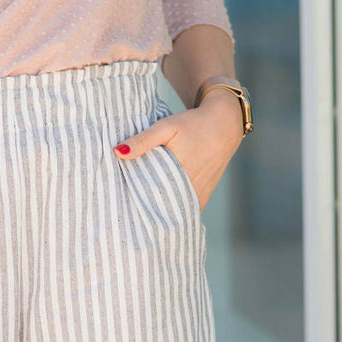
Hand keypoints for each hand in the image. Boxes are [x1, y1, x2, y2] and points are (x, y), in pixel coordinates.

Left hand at [112, 88, 245, 211]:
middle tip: (127, 216)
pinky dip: (174, 213)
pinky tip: (160, 213)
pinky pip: (186, 211)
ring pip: (175, 213)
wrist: (224, 125)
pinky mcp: (203, 196)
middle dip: (145, 211)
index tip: (122, 207)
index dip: (136, 204)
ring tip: (140, 217)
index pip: (151, 197)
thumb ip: (143, 140)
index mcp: (179, 173)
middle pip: (162, 208)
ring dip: (159, 214)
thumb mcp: (166, 127)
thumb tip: (118, 152)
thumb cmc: (193, 124)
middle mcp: (191, 188)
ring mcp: (199, 195)